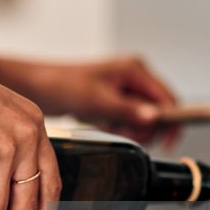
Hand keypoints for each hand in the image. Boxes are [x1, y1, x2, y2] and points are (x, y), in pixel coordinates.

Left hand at [0, 56, 179, 146]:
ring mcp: (124, 90)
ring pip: (142, 118)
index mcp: (135, 69)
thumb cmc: (63, 84)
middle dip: (144, 127)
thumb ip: (128, 111)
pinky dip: (118, 126)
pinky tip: (102, 122)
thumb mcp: (98, 101)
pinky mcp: (114, 101)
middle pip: (157, 110)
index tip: (168, 140)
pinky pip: (127, 120)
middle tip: (125, 131)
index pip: (167, 98)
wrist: (38, 88)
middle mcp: (133, 77)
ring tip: (108, 124)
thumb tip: (153, 119)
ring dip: (129, 128)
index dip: (170, 120)